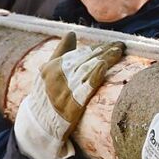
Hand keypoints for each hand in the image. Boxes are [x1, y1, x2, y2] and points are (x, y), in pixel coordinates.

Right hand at [14, 33, 124, 158]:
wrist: (38, 125)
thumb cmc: (47, 95)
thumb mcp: (48, 72)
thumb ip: (60, 52)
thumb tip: (71, 33)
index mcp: (51, 68)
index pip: (78, 54)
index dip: (96, 48)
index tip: (111, 43)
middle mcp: (56, 79)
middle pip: (85, 61)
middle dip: (104, 52)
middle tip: (120, 45)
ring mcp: (63, 93)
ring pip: (86, 72)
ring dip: (104, 60)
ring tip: (118, 51)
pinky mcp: (70, 108)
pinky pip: (84, 90)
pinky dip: (94, 76)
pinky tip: (103, 67)